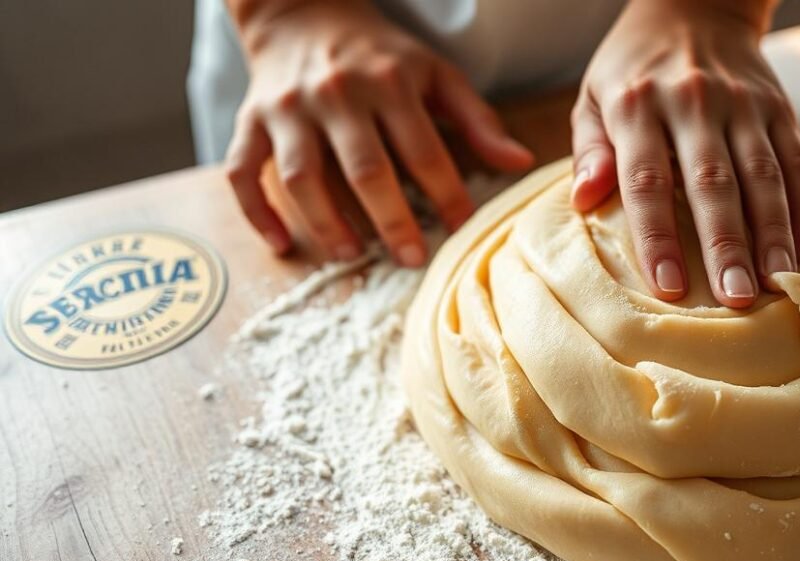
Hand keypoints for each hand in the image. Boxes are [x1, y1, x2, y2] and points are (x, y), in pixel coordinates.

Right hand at [224, 0, 533, 265]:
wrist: (301, 11)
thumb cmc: (380, 54)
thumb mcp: (435, 74)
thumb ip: (477, 120)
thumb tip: (520, 162)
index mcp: (389, 82)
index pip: (423, 150)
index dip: (446, 194)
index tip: (463, 230)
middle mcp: (336, 95)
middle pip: (364, 169)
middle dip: (392, 220)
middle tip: (412, 259)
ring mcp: (288, 109)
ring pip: (302, 178)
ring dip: (328, 224)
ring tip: (354, 256)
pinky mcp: (249, 121)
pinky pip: (242, 172)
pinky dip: (257, 213)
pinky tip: (283, 245)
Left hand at [570, 0, 799, 307]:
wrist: (694, 5)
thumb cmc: (632, 71)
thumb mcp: (594, 98)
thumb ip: (590, 151)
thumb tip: (583, 200)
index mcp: (637, 104)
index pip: (647, 181)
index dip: (658, 237)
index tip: (670, 288)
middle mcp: (693, 101)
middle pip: (712, 183)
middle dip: (725, 244)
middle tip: (737, 298)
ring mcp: (741, 103)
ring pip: (762, 175)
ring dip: (773, 233)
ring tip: (778, 283)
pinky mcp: (778, 107)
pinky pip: (797, 161)